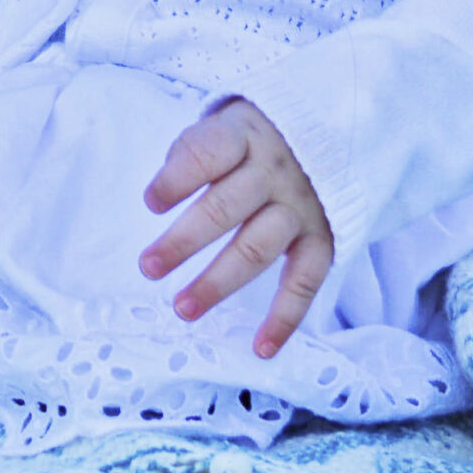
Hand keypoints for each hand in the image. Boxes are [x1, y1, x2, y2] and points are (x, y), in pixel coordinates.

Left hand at [139, 98, 333, 355]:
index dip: (176, 178)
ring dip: (218, 282)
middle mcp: (274, 170)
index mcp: (243, 135)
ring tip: (182, 308)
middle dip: (183, 241)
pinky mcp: (323, 238)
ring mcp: (300, 206)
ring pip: (257, 248)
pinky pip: (305, 281)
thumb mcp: (224, 125)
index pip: (207, 153)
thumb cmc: (251, 139)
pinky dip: (285, 317)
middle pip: (225, 208)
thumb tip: (160, 199)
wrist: (325, 133)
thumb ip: (195, 153)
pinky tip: (261, 347)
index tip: (150, 202)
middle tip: (148, 267)